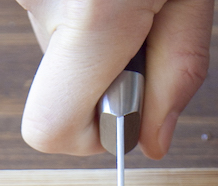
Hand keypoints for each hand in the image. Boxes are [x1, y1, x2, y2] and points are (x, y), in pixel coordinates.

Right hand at [17, 0, 212, 157]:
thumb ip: (177, 71)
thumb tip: (153, 140)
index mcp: (93, 12)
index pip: (53, 129)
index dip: (93, 135)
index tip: (130, 107)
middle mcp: (41, 1)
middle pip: (57, 93)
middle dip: (106, 77)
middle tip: (144, 27)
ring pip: (56, 56)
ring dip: (96, 43)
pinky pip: (51, 23)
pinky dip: (83, 15)